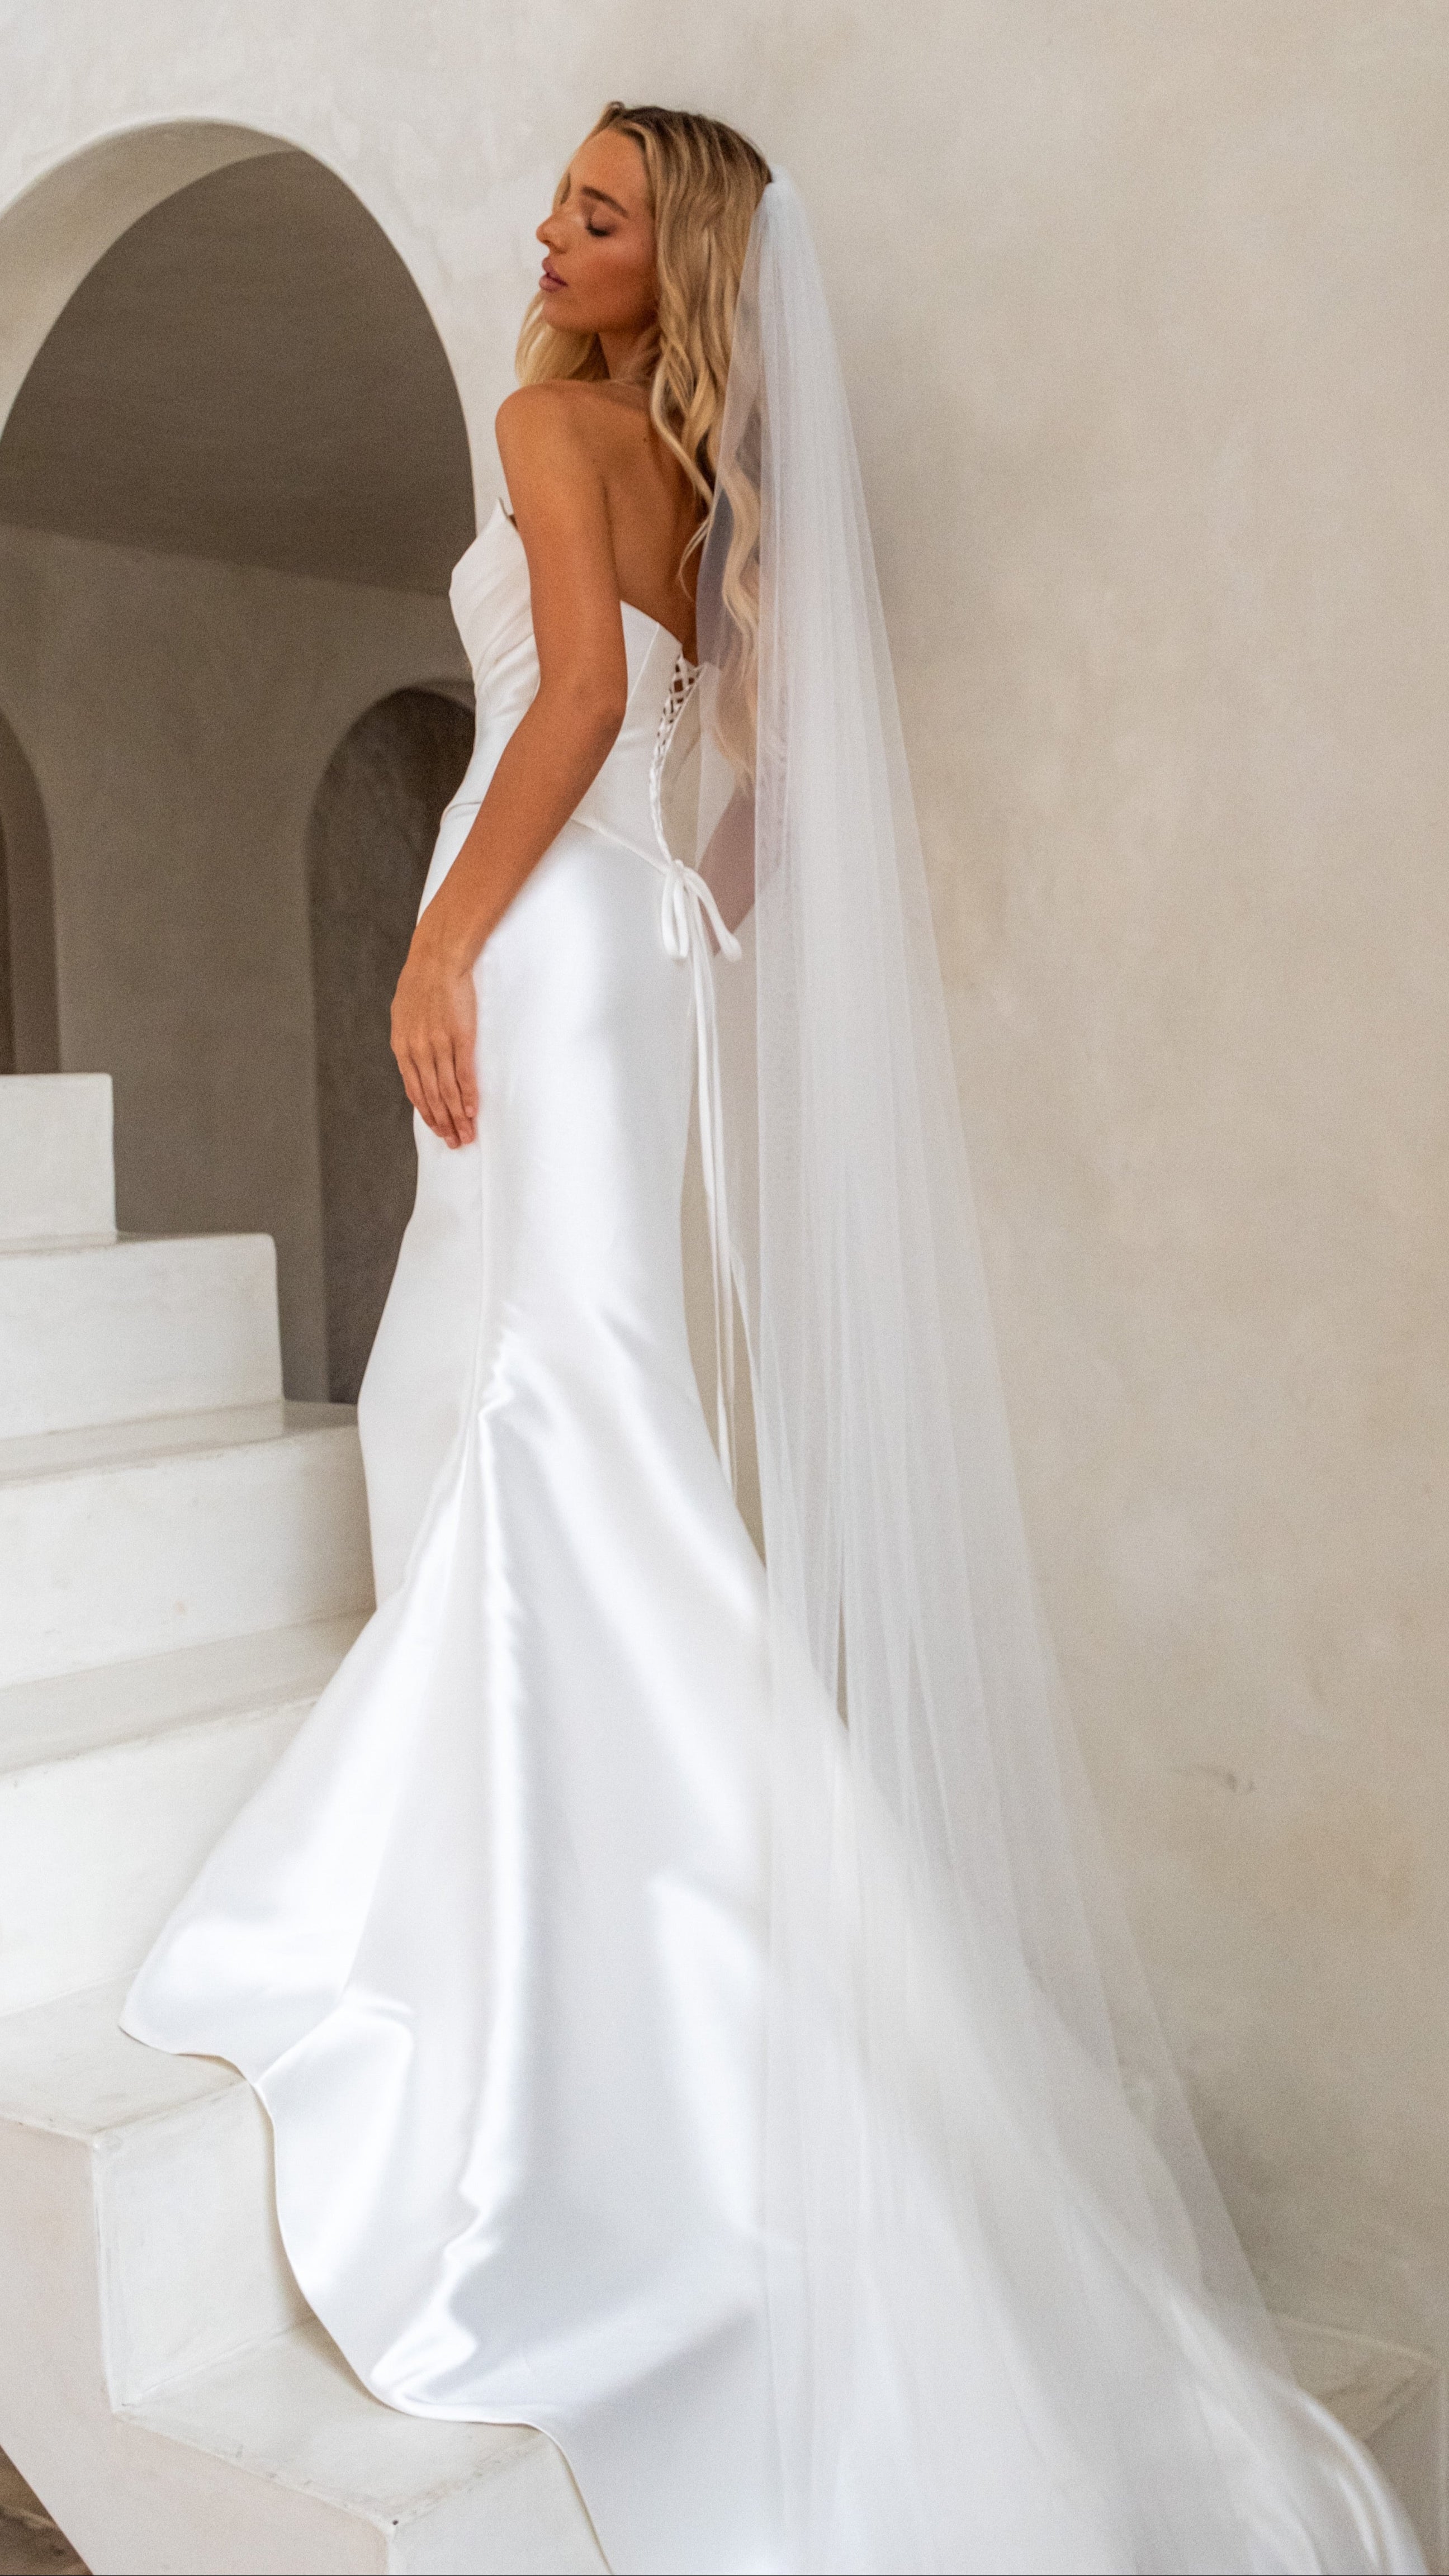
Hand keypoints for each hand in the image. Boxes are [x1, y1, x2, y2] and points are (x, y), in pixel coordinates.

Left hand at [390, 919, 477, 1148]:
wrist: (438, 958)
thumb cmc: (421, 983)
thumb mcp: (403, 1014)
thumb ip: (408, 1040)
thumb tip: (414, 1062)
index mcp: (402, 1046)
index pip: (415, 1091)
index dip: (428, 1114)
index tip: (438, 1130)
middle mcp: (418, 1050)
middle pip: (431, 1096)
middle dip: (443, 1123)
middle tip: (455, 1143)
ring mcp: (439, 1045)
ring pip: (447, 1091)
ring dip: (457, 1117)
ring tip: (466, 1135)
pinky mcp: (460, 1037)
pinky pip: (463, 1074)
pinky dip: (467, 1096)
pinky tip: (471, 1112)